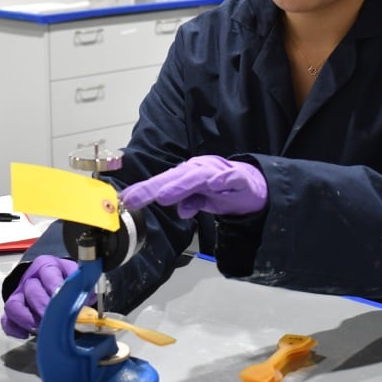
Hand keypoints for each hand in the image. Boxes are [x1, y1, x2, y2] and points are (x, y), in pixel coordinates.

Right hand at [1, 255, 76, 338]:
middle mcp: (29, 279)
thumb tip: (90, 297)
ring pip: (14, 305)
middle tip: (53, 321)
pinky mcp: (11, 310)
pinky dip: (14, 329)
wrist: (45, 276)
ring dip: (27, 319)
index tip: (64, 301)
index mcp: (46, 266)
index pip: (48, 275)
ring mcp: (18, 295)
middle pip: (31, 291)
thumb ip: (81, 284)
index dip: (55, 288)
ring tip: (40, 330)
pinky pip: (6, 320)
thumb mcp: (72, 273)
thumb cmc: (61, 277)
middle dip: (42, 308)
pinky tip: (26, 335)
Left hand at [119, 155, 267, 218]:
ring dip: (180, 185)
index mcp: (189, 175)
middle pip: (175, 177)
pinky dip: (223, 180)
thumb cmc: (224, 190)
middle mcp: (201, 170)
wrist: (256, 186)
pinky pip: (231, 178)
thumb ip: (190, 202)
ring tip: (164, 195)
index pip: (163, 182)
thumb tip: (180, 211)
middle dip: (153, 187)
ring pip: (198, 176)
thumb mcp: (204, 201)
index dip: (144, 190)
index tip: (126, 200)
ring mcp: (220, 173)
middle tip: (135, 199)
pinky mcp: (240, 179)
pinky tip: (214, 185)